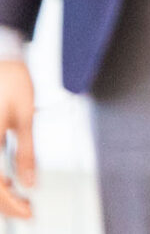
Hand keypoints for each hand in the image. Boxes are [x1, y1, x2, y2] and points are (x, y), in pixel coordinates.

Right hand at [1, 59, 35, 219]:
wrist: (0, 57)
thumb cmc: (10, 82)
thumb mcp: (25, 118)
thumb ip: (26, 153)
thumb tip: (29, 182)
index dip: (10, 204)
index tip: (27, 211)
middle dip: (4, 201)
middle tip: (26, 208)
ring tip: (19, 194)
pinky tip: (8, 178)